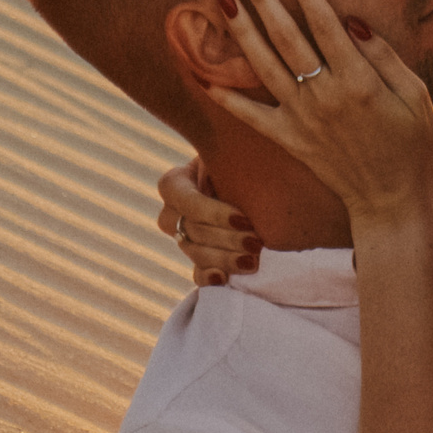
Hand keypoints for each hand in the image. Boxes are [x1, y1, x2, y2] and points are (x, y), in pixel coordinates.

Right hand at [155, 160, 259, 284]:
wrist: (258, 181)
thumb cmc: (245, 160)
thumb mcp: (232, 151)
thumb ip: (222, 156)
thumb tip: (219, 160)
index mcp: (176, 184)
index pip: (184, 201)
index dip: (212, 213)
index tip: (244, 219)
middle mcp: (174, 213)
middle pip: (192, 231)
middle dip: (226, 239)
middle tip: (256, 243)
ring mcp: (185, 239)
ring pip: (196, 254)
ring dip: (225, 259)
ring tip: (253, 261)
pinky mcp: (201, 261)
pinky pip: (197, 275)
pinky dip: (208, 279)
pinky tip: (224, 280)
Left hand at [209, 0, 432, 232]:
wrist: (392, 200)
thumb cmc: (411, 143)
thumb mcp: (414, 94)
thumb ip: (384, 55)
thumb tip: (351, 20)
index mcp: (357, 79)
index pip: (324, 23)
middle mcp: (323, 95)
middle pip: (285, 37)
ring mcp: (302, 118)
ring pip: (263, 66)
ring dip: (241, 31)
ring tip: (222, 0)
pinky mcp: (290, 140)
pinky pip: (251, 117)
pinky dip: (227, 98)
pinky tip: (204, 76)